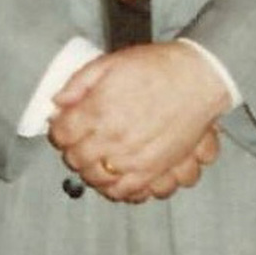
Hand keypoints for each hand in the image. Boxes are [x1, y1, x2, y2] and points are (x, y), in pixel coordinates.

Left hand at [48, 42, 228, 200]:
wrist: (198, 78)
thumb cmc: (157, 68)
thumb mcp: (110, 63)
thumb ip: (78, 83)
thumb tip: (57, 102)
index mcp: (98, 111)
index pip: (61, 134)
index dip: (59, 129)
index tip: (65, 124)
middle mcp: (112, 138)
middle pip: (75, 158)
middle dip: (73, 149)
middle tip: (81, 140)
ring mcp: (132, 158)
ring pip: (96, 178)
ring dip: (91, 170)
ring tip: (97, 158)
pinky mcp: (152, 170)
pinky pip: (125, 191)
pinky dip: (114, 188)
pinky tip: (115, 175)